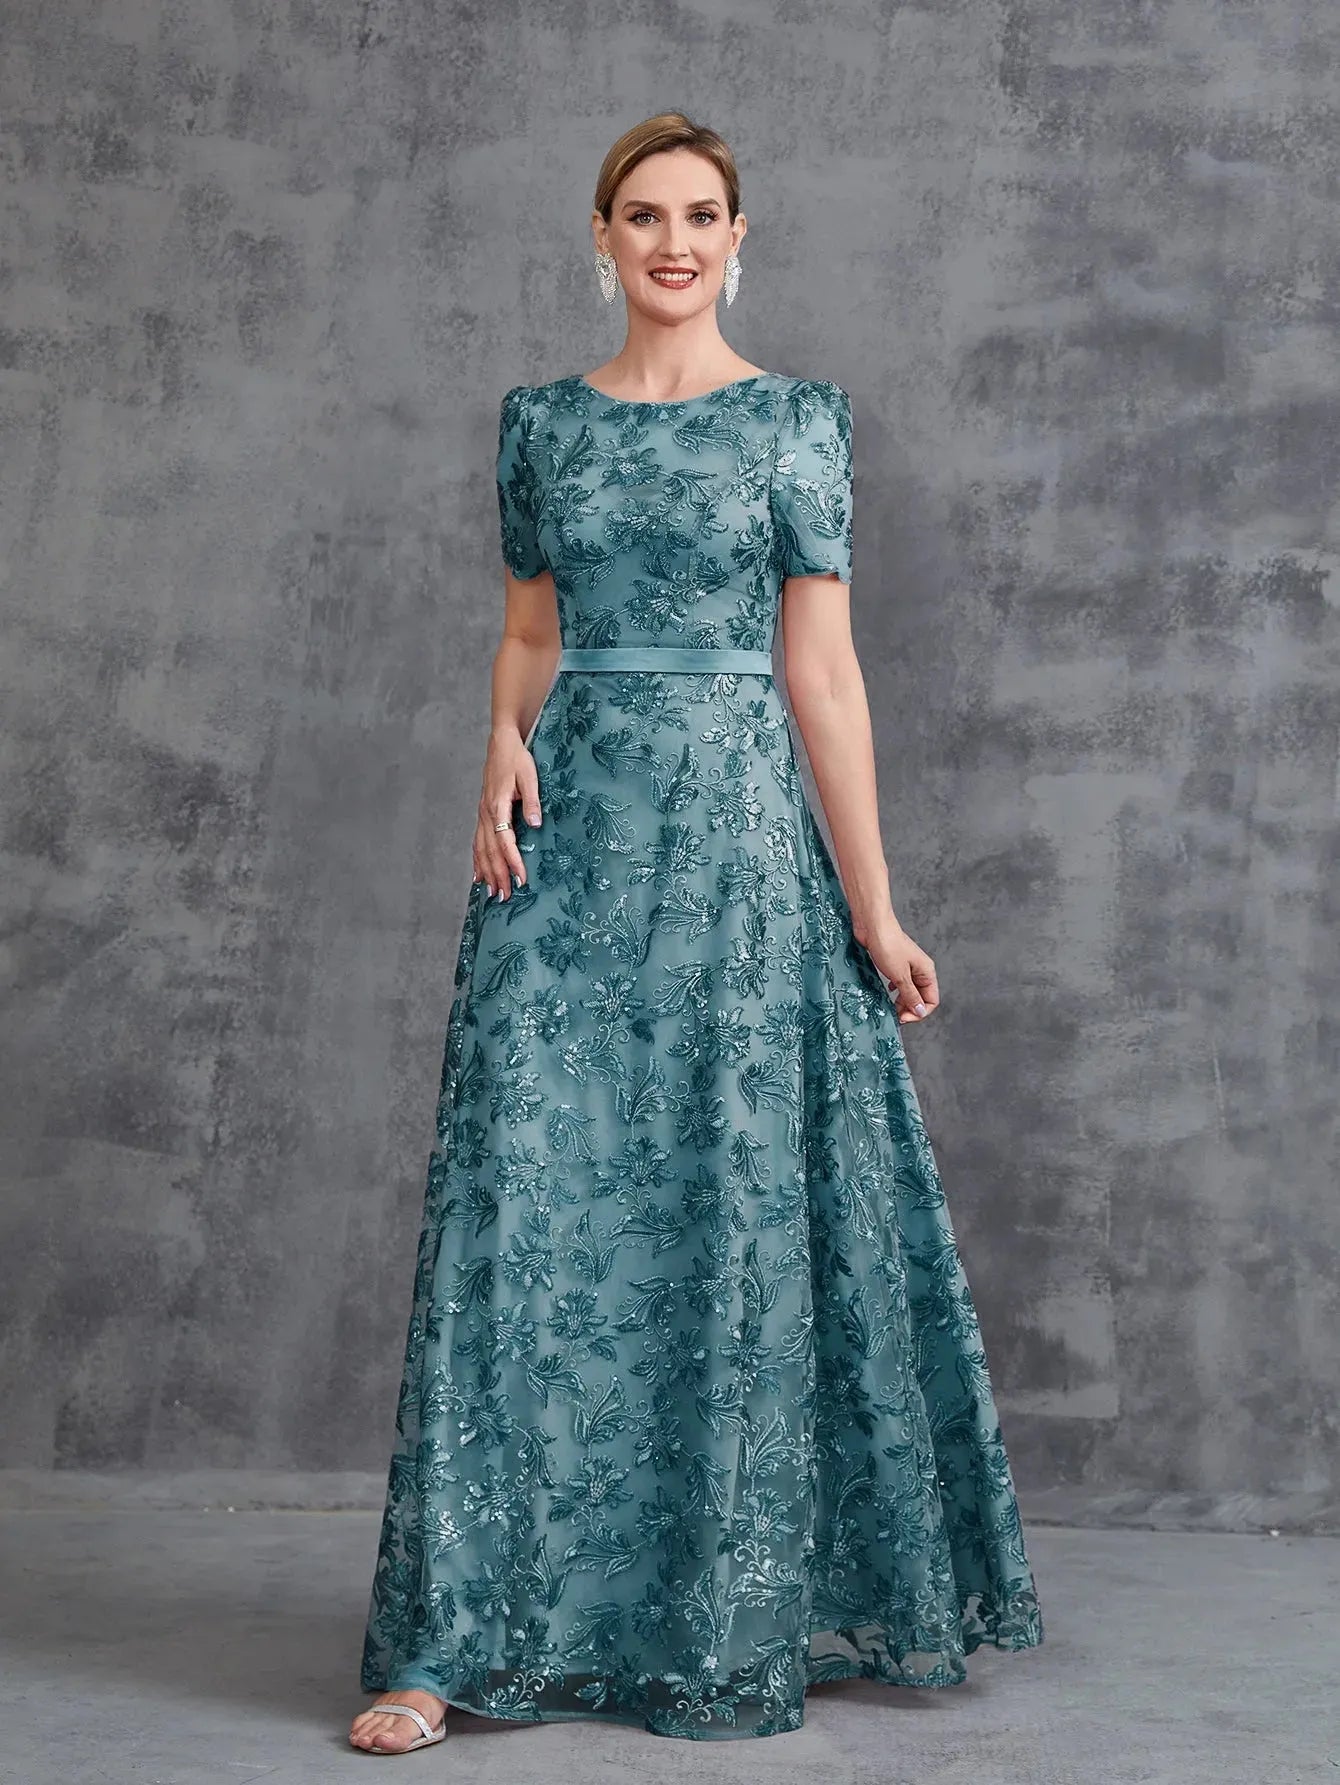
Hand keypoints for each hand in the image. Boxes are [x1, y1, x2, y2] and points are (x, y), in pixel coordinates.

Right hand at [473, 727, 541, 898]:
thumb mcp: (529, 776)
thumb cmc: (516, 757)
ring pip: (481, 849)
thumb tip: (535, 823)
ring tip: (493, 893)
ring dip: (487, 872)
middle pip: (490, 851)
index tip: (521, 878)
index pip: (504, 840)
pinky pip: (477, 842)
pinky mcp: (482, 813)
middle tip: (506, 896)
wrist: (501, 742)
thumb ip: (531, 800)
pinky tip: (479, 876)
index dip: (512, 860)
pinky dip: (477, 861)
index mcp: (497, 804)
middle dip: (498, 875)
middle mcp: (486, 813)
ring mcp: (482, 814)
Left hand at [859, 919, 939, 1023]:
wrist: (872, 925)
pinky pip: (899, 982)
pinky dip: (895, 990)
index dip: (919, 1012)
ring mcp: (907, 966)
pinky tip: (888, 991)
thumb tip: (919, 1011)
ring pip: (909, 990)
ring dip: (901, 1001)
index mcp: (927, 972)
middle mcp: (920, 970)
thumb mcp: (900, 975)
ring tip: (889, 1007)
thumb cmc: (888, 945)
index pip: (931, 1000)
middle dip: (909, 1008)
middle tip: (894, 1015)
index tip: (903, 1017)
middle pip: (920, 997)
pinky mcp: (894, 964)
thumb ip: (910, 995)